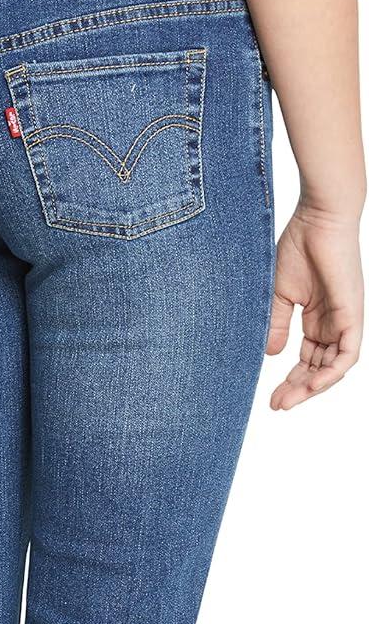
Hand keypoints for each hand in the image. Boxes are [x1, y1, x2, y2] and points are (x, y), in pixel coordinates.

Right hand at [266, 205, 363, 409]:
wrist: (318, 217)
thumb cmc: (299, 246)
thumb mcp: (279, 294)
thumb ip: (277, 324)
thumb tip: (270, 354)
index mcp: (318, 319)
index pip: (307, 360)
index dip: (291, 382)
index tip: (271, 399)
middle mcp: (334, 324)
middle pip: (319, 369)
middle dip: (298, 390)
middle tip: (277, 405)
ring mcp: (345, 320)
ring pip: (334, 367)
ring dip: (313, 387)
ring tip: (290, 400)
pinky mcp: (353, 314)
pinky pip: (348, 354)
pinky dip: (332, 372)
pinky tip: (313, 384)